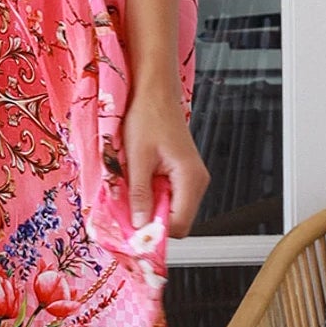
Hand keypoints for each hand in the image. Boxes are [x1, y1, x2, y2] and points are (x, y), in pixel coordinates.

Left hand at [122, 88, 209, 238]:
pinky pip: (170, 196)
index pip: (180, 224)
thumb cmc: (147, 117)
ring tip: (133, 192)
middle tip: (128, 211)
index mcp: (190, 178)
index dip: (157, 232)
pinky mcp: (183, 174)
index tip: (134, 232)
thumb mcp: (137, 159)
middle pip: (178, 220)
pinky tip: (140, 184)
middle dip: (152, 220)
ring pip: (172, 210)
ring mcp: (191, 178)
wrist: (154, 93)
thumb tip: (139, 225)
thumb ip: (140, 194)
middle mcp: (197, 181)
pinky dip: (153, 196)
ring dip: (151, 208)